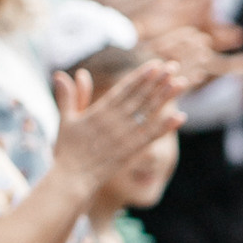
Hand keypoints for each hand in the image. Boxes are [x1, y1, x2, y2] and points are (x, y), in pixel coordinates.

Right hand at [53, 57, 182, 199]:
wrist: (71, 178)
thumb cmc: (68, 150)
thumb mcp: (66, 120)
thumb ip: (69, 97)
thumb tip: (61, 74)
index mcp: (99, 112)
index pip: (124, 90)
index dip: (140, 76)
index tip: (155, 64)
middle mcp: (113, 121)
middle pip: (140, 97)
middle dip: (157, 81)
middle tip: (174, 66)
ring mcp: (123, 136)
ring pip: (148, 113)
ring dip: (165, 98)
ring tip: (181, 83)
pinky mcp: (130, 151)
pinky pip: (151, 136)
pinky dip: (165, 126)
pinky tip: (180, 116)